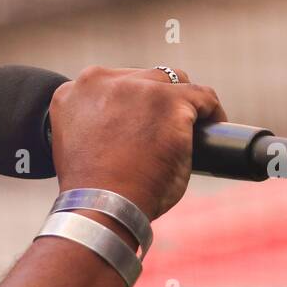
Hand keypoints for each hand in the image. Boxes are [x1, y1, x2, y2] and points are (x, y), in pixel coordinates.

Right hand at [47, 66, 226, 220]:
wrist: (101, 207)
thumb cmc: (92, 192)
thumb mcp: (79, 146)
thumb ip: (97, 125)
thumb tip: (128, 128)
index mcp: (74, 92)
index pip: (112, 85)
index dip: (130, 104)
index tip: (140, 122)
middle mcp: (101, 82)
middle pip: (143, 78)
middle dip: (155, 101)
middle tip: (166, 129)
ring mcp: (136, 88)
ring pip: (172, 83)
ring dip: (181, 103)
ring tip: (191, 127)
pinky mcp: (168, 100)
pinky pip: (201, 96)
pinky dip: (210, 111)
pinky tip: (213, 126)